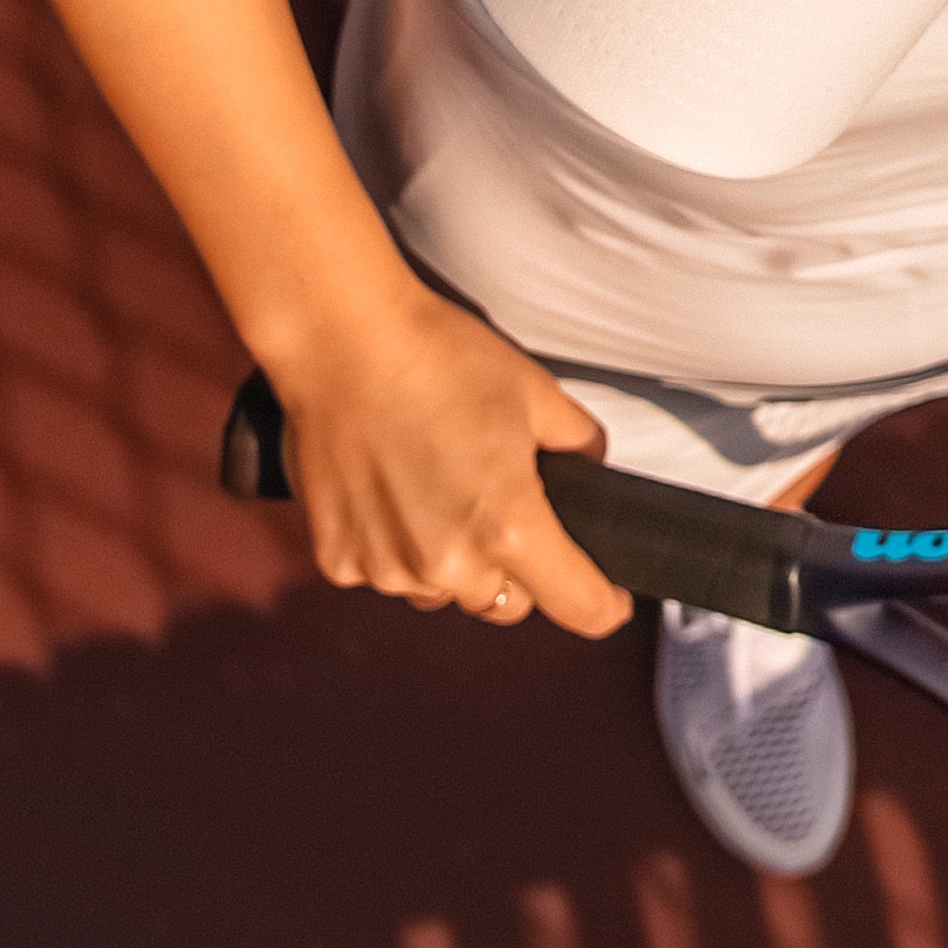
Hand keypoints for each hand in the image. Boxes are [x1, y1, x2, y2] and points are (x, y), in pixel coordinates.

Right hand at [269, 284, 629, 637]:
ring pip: (443, 592)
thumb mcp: (538, 394)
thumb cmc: (438, 358)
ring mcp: (388, 568)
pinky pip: (386, 574)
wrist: (342, 341)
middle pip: (507, 603)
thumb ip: (581, 444)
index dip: (604, 605)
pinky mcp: (340, 561)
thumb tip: (591, 467)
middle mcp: (449, 564)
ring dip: (451, 563)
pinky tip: (390, 492)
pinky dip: (395, 548)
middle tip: (499, 507)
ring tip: (437, 492)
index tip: (607, 598)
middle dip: (515, 569)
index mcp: (509, 527)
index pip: (579, 606)